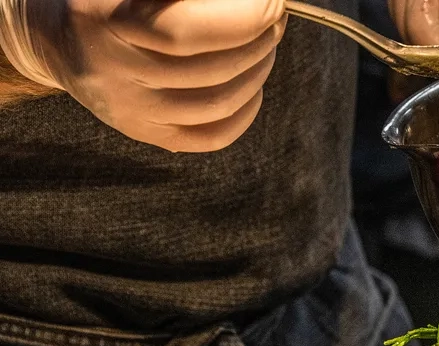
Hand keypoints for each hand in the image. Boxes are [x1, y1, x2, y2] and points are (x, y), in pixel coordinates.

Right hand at [0, 0, 286, 152]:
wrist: (62, 39)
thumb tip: (250, 1)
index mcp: (109, 20)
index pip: (186, 32)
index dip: (242, 21)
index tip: (272, 3)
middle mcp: (115, 71)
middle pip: (211, 70)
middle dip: (259, 41)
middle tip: (274, 19)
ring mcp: (131, 110)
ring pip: (218, 103)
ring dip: (258, 71)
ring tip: (265, 45)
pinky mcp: (147, 134)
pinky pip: (212, 136)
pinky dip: (246, 112)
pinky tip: (251, 85)